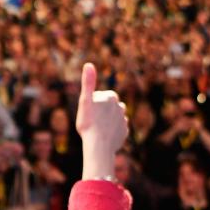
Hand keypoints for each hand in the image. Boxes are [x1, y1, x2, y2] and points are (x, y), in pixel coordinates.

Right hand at [76, 63, 127, 179]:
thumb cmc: (89, 123)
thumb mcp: (84, 101)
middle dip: (101, 111)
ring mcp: (123, 120)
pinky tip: (103, 136)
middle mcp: (120, 106)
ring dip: (107, 120)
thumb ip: (88, 83)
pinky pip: (117, 129)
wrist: (99, 146)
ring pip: (114, 117)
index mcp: (111, 97)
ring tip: (97, 128)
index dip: (92, 104)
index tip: (87, 112)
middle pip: (108, 106)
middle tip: (90, 121)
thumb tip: (88, 64)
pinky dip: (112, 131)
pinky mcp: (125, 132)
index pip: (100, 96)